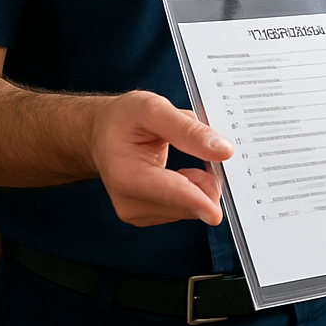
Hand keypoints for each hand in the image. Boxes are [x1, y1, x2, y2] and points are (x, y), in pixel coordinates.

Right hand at [89, 90, 232, 226]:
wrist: (102, 133)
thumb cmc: (123, 119)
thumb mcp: (154, 109)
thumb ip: (189, 129)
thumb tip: (223, 150)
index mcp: (127, 175)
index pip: (170, 193)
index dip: (197, 201)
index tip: (217, 212)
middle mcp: (129, 202)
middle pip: (184, 203)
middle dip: (206, 181)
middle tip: (205, 148)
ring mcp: (137, 213)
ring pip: (189, 209)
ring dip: (200, 185)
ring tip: (185, 153)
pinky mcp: (148, 216)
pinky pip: (185, 209)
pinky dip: (193, 191)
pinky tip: (183, 172)